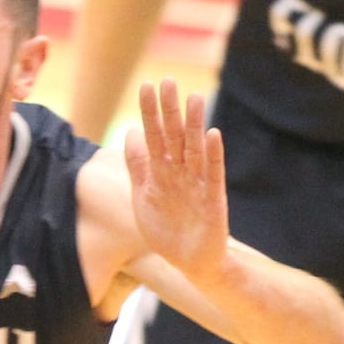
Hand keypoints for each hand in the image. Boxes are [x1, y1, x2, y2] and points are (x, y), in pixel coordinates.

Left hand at [126, 78, 229, 284]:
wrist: (190, 262)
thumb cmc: (166, 228)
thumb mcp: (143, 196)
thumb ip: (137, 166)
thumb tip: (130, 133)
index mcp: (160, 172)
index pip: (154, 136)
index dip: (150, 113)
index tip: (146, 85)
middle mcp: (179, 172)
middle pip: (175, 136)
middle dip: (170, 110)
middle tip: (168, 81)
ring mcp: (197, 184)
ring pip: (195, 149)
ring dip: (195, 125)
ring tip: (194, 98)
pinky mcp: (213, 199)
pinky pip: (213, 173)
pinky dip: (214, 154)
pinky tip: (213, 134)